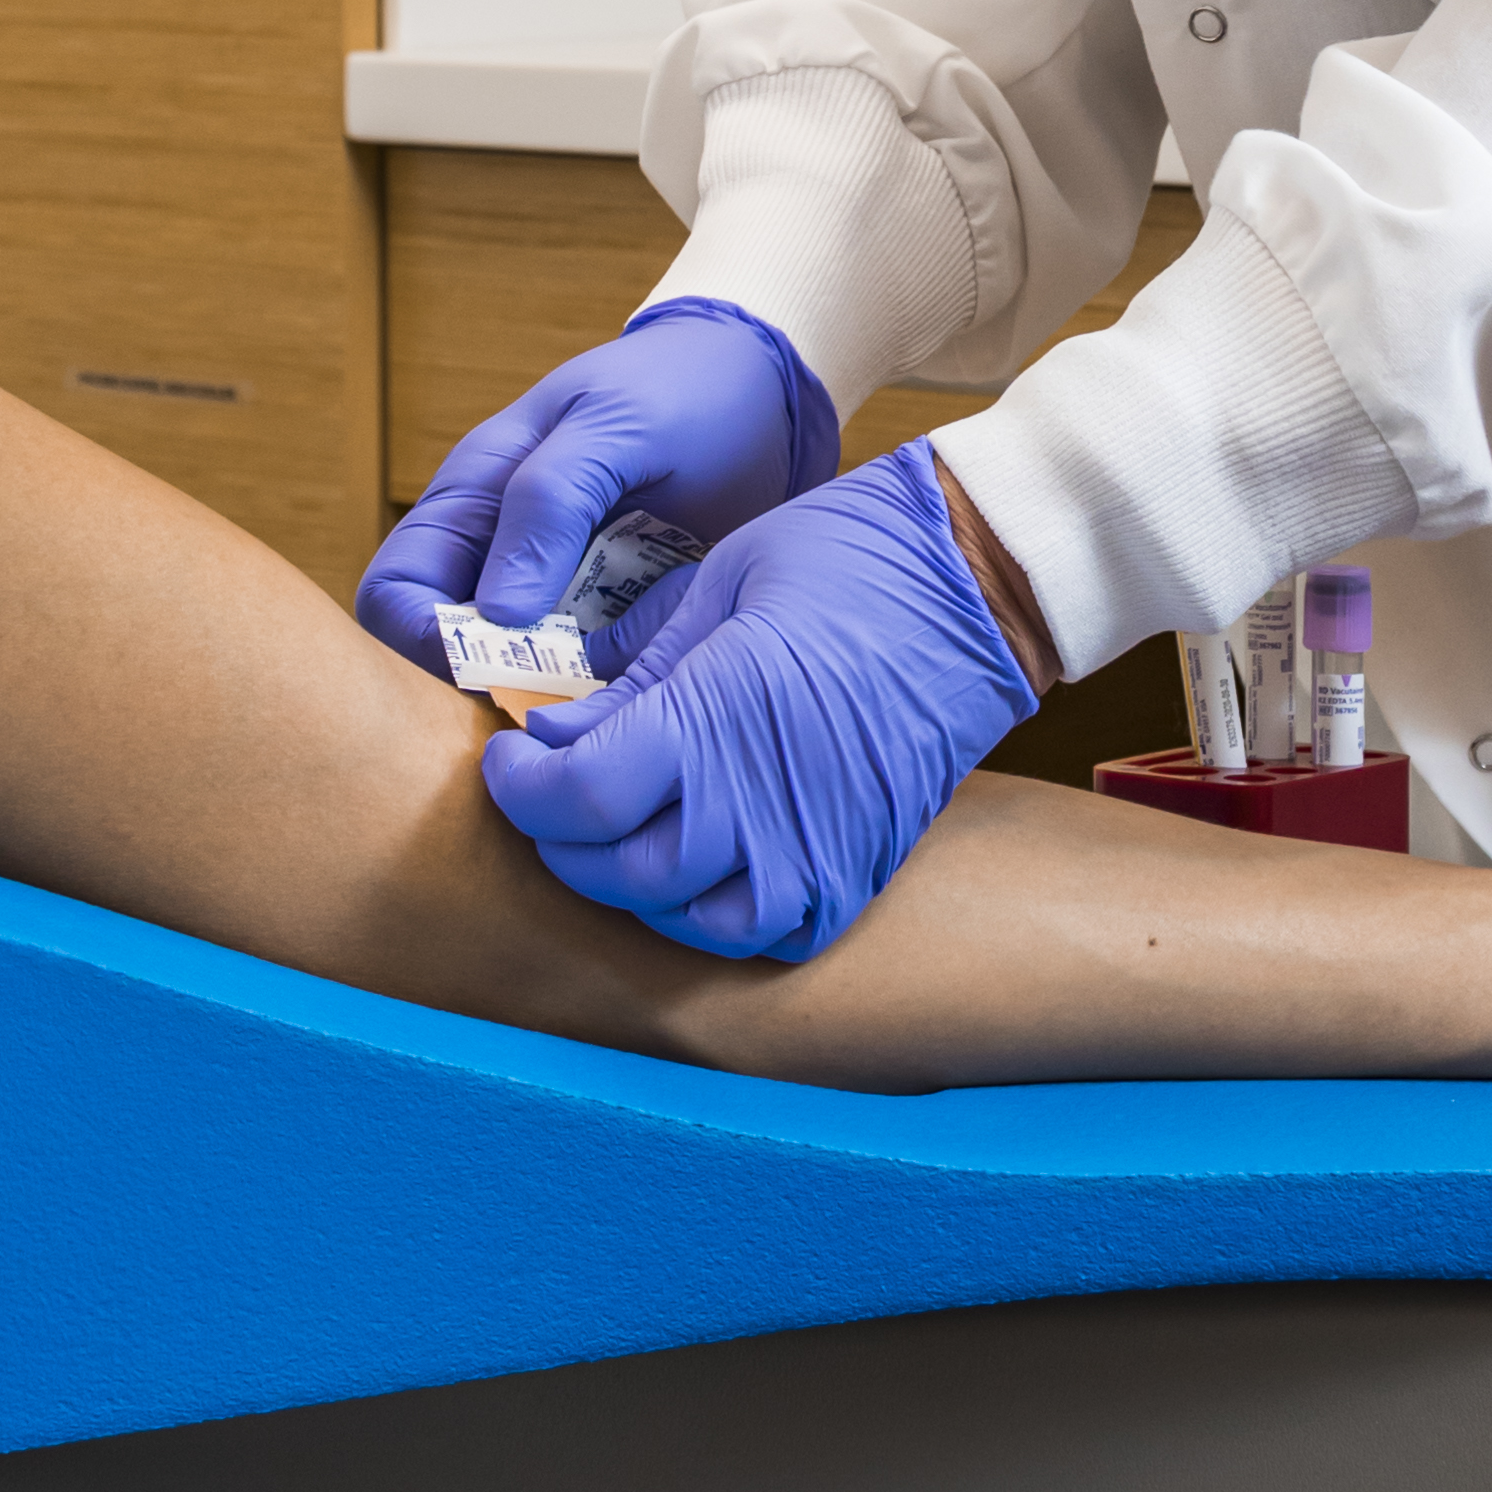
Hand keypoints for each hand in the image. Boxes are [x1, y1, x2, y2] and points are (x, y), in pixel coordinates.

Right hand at [356, 300, 832, 673]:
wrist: (766, 393)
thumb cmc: (678, 389)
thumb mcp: (613, 427)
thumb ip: (549, 502)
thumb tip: (496, 615)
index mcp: (474, 497)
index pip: (394, 593)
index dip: (420, 641)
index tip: (489, 668)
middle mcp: (501, 555)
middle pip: (446, 654)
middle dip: (489, 684)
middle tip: (560, 692)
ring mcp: (557, 596)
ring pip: (519, 679)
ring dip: (556, 697)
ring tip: (618, 685)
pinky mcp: (612, 624)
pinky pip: (588, 680)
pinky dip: (608, 691)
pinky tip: (651, 678)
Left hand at [480, 437, 1034, 959]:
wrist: (981, 583)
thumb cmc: (849, 557)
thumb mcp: (718, 585)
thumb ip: (634, 674)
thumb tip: (556, 728)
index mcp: (713, 721)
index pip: (575, 802)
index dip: (521, 789)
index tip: (510, 755)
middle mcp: (761, 807)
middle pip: (618, 874)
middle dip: (561, 837)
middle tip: (549, 788)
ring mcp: (819, 851)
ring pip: (689, 922)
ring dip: (634, 886)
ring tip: (617, 831)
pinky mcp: (861, 871)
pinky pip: (771, 934)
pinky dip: (719, 915)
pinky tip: (700, 865)